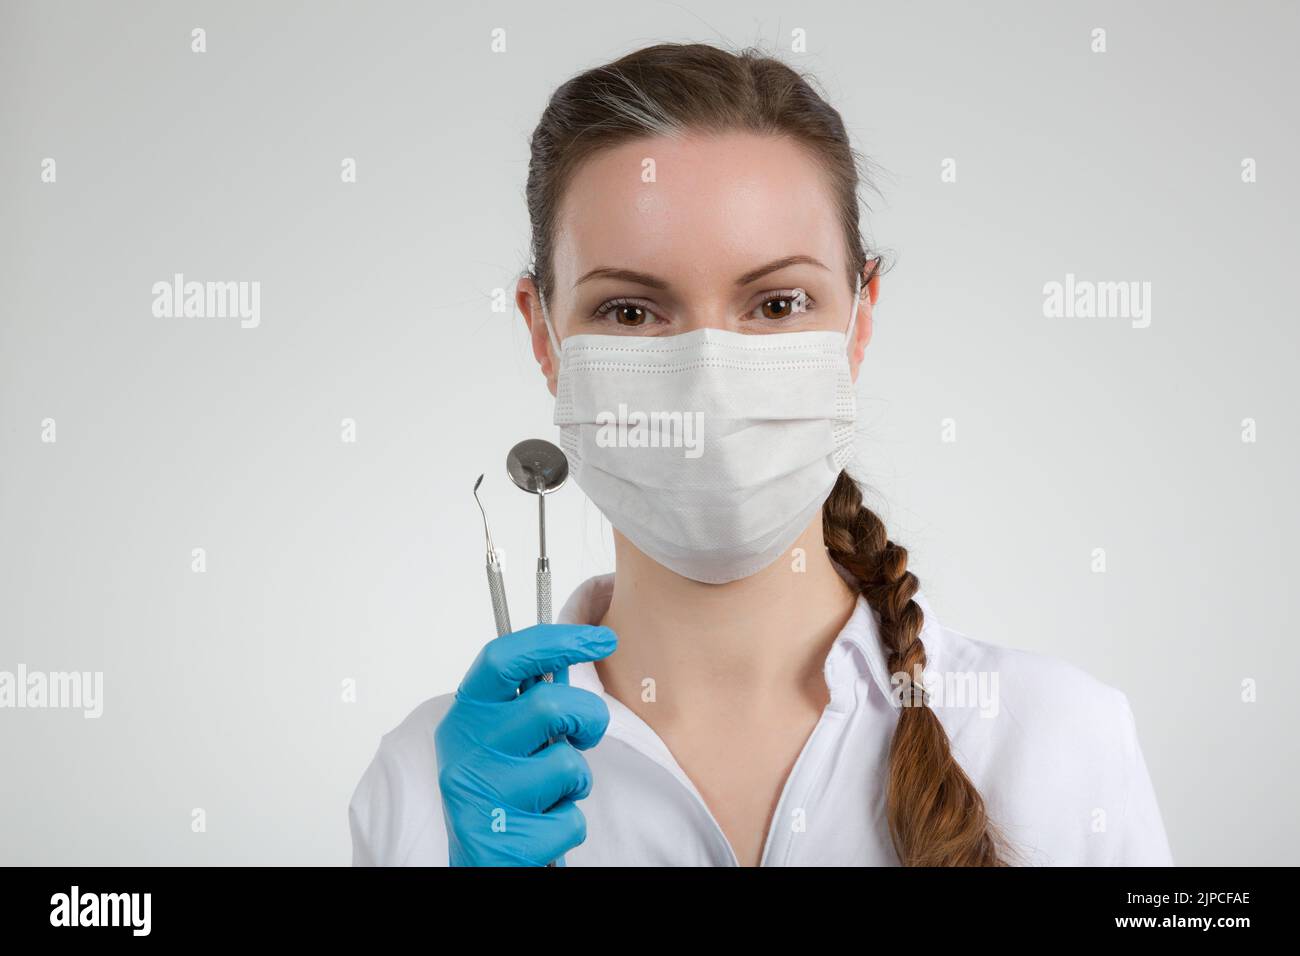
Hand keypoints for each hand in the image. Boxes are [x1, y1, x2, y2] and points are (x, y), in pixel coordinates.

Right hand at [433, 623, 616, 865]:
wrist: (479, 863)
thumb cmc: (501, 791)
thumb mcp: (504, 739)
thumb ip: (530, 702)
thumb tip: (573, 654)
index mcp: (466, 716)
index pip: (504, 659)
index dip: (556, 640)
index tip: (603, 639)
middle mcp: (465, 750)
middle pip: (549, 705)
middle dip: (587, 719)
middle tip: (585, 734)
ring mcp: (480, 794)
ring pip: (566, 764)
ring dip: (576, 781)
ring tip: (551, 793)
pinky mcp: (501, 839)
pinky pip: (571, 818)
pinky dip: (569, 824)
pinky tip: (542, 827)